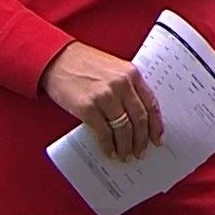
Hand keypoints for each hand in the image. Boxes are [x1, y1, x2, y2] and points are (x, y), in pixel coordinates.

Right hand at [40, 42, 163, 159]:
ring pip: (123, 129)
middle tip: (141, 152)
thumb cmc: (84, 62)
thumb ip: (128, 87)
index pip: (151, 104)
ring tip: (125, 155)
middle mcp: (121, 84)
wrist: (57, 58)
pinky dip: (108, 146)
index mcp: (131, 73)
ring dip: (126, 146)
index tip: (157, 139)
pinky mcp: (87, 108)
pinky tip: (109, 151)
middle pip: (139, 119)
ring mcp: (104, 96)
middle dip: (141, 140)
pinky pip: (103, 133)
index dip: (156, 125)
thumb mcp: (114, 68)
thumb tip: (137, 116)